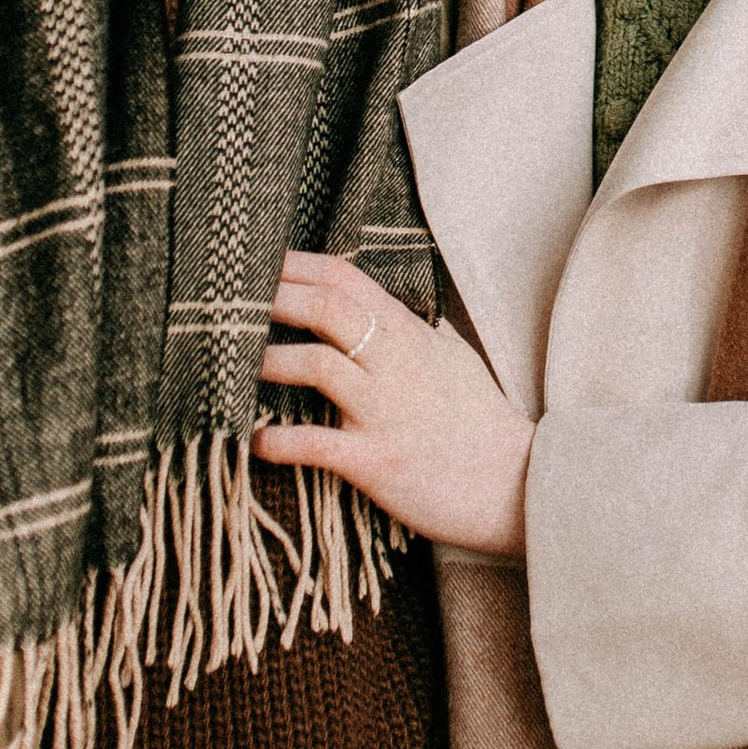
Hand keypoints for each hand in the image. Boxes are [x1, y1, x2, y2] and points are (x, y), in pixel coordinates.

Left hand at [257, 251, 532, 559]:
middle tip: (229, 300)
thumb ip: (419, 332)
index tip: (257, 262)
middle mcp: (397, 364)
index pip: (346, 279)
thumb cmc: (482, 424)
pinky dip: (278, 441)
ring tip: (233, 366)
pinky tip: (255, 441)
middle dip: (273, 298)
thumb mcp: (455, 361)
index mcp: (410, 335)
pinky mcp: (378, 461)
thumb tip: (395, 310)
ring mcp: (387, 411)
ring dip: (269, 362)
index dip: (296, 266)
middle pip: (327, 310)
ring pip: (317, 366)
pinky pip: (317, 444)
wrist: (518, 486)